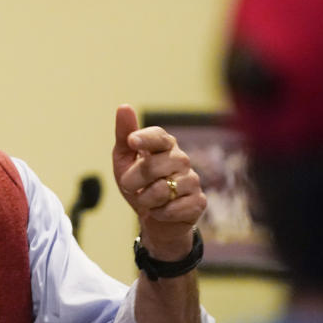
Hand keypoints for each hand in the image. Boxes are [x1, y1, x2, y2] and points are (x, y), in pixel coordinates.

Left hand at [112, 105, 206, 259]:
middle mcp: (181, 159)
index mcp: (164, 145)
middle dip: (132, 181)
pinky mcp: (199, 201)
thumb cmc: (139, 183)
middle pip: (152, 167)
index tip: (132, 141)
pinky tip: (161, 210)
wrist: (153, 216)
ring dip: (145, 200)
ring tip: (147, 199)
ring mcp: (192, 180)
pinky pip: (172, 209)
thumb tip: (124, 106)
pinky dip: (158, 213)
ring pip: (161, 190)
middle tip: (130, 186)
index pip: (158, 136)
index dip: (145, 138)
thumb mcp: (125, 160)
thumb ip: (124, 135)